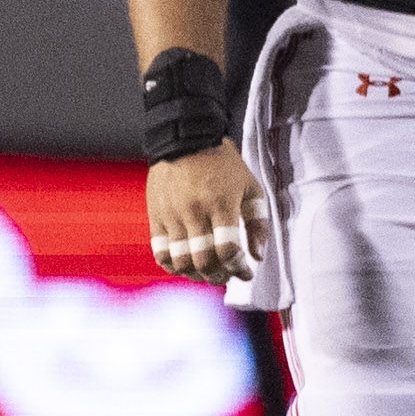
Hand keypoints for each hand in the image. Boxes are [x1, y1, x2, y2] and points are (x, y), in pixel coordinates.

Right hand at [146, 142, 266, 284]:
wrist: (185, 139)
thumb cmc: (223, 164)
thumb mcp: (250, 187)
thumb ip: (258, 223)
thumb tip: (257, 256)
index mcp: (221, 204)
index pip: (228, 250)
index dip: (238, 268)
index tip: (245, 272)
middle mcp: (195, 212)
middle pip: (204, 261)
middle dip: (219, 276)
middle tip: (226, 275)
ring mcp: (173, 216)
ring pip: (182, 261)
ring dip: (196, 275)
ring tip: (206, 273)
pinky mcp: (156, 217)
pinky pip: (160, 252)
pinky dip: (173, 265)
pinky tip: (185, 264)